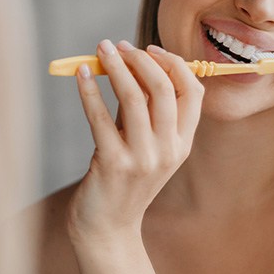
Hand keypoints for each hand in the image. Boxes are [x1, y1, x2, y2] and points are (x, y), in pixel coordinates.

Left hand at [67, 39, 203, 244]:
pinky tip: (80, 75)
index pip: (193, 92)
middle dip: (141, 59)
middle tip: (120, 46)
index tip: (150, 49)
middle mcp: (169, 150)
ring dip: (115, 66)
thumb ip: (146, 110)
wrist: (109, 228)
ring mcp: (142, 159)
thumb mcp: (148, 146)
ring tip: (101, 49)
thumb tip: (133, 63)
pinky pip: (99, 117)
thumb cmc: (126, 179)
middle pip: (164, 89)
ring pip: (133, 97)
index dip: (174, 64)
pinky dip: (89, 90)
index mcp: (183, 143)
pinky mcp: (112, 164)